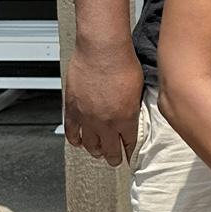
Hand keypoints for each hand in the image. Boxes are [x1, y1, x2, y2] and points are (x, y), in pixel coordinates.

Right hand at [63, 41, 143, 165]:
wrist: (102, 51)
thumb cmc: (123, 63)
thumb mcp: (138, 89)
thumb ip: (134, 106)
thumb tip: (133, 113)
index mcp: (126, 118)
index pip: (129, 142)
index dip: (129, 150)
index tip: (128, 155)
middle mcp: (106, 122)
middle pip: (109, 148)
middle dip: (113, 157)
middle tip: (114, 160)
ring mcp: (87, 117)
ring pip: (89, 144)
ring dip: (94, 150)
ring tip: (97, 152)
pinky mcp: (72, 109)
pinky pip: (71, 131)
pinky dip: (74, 139)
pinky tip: (78, 142)